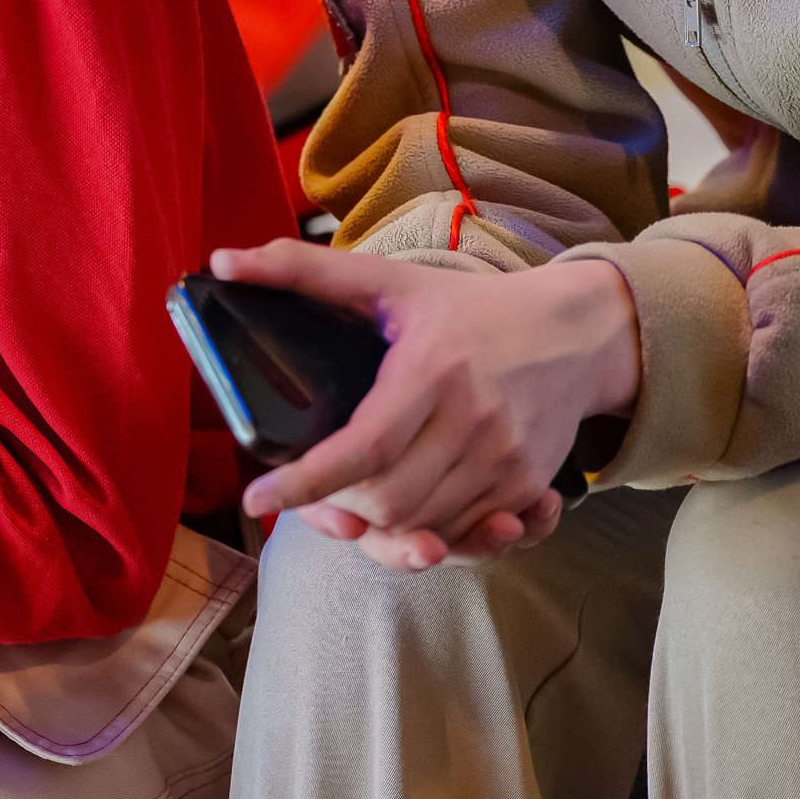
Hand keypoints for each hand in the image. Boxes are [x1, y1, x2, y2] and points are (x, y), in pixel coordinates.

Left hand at [215, 240, 640, 571]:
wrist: (577, 334)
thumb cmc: (468, 309)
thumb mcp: (388, 280)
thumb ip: (301, 270)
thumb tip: (222, 261)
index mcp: (430, 372)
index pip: (363, 448)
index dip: (306, 483)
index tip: (257, 499)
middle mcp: (473, 423)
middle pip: (390, 503)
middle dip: (339, 512)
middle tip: (312, 496)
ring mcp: (507, 461)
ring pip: (427, 529)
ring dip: (380, 533)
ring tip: (351, 509)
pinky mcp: (530, 486)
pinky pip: (469, 537)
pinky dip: (431, 537)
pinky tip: (410, 522)